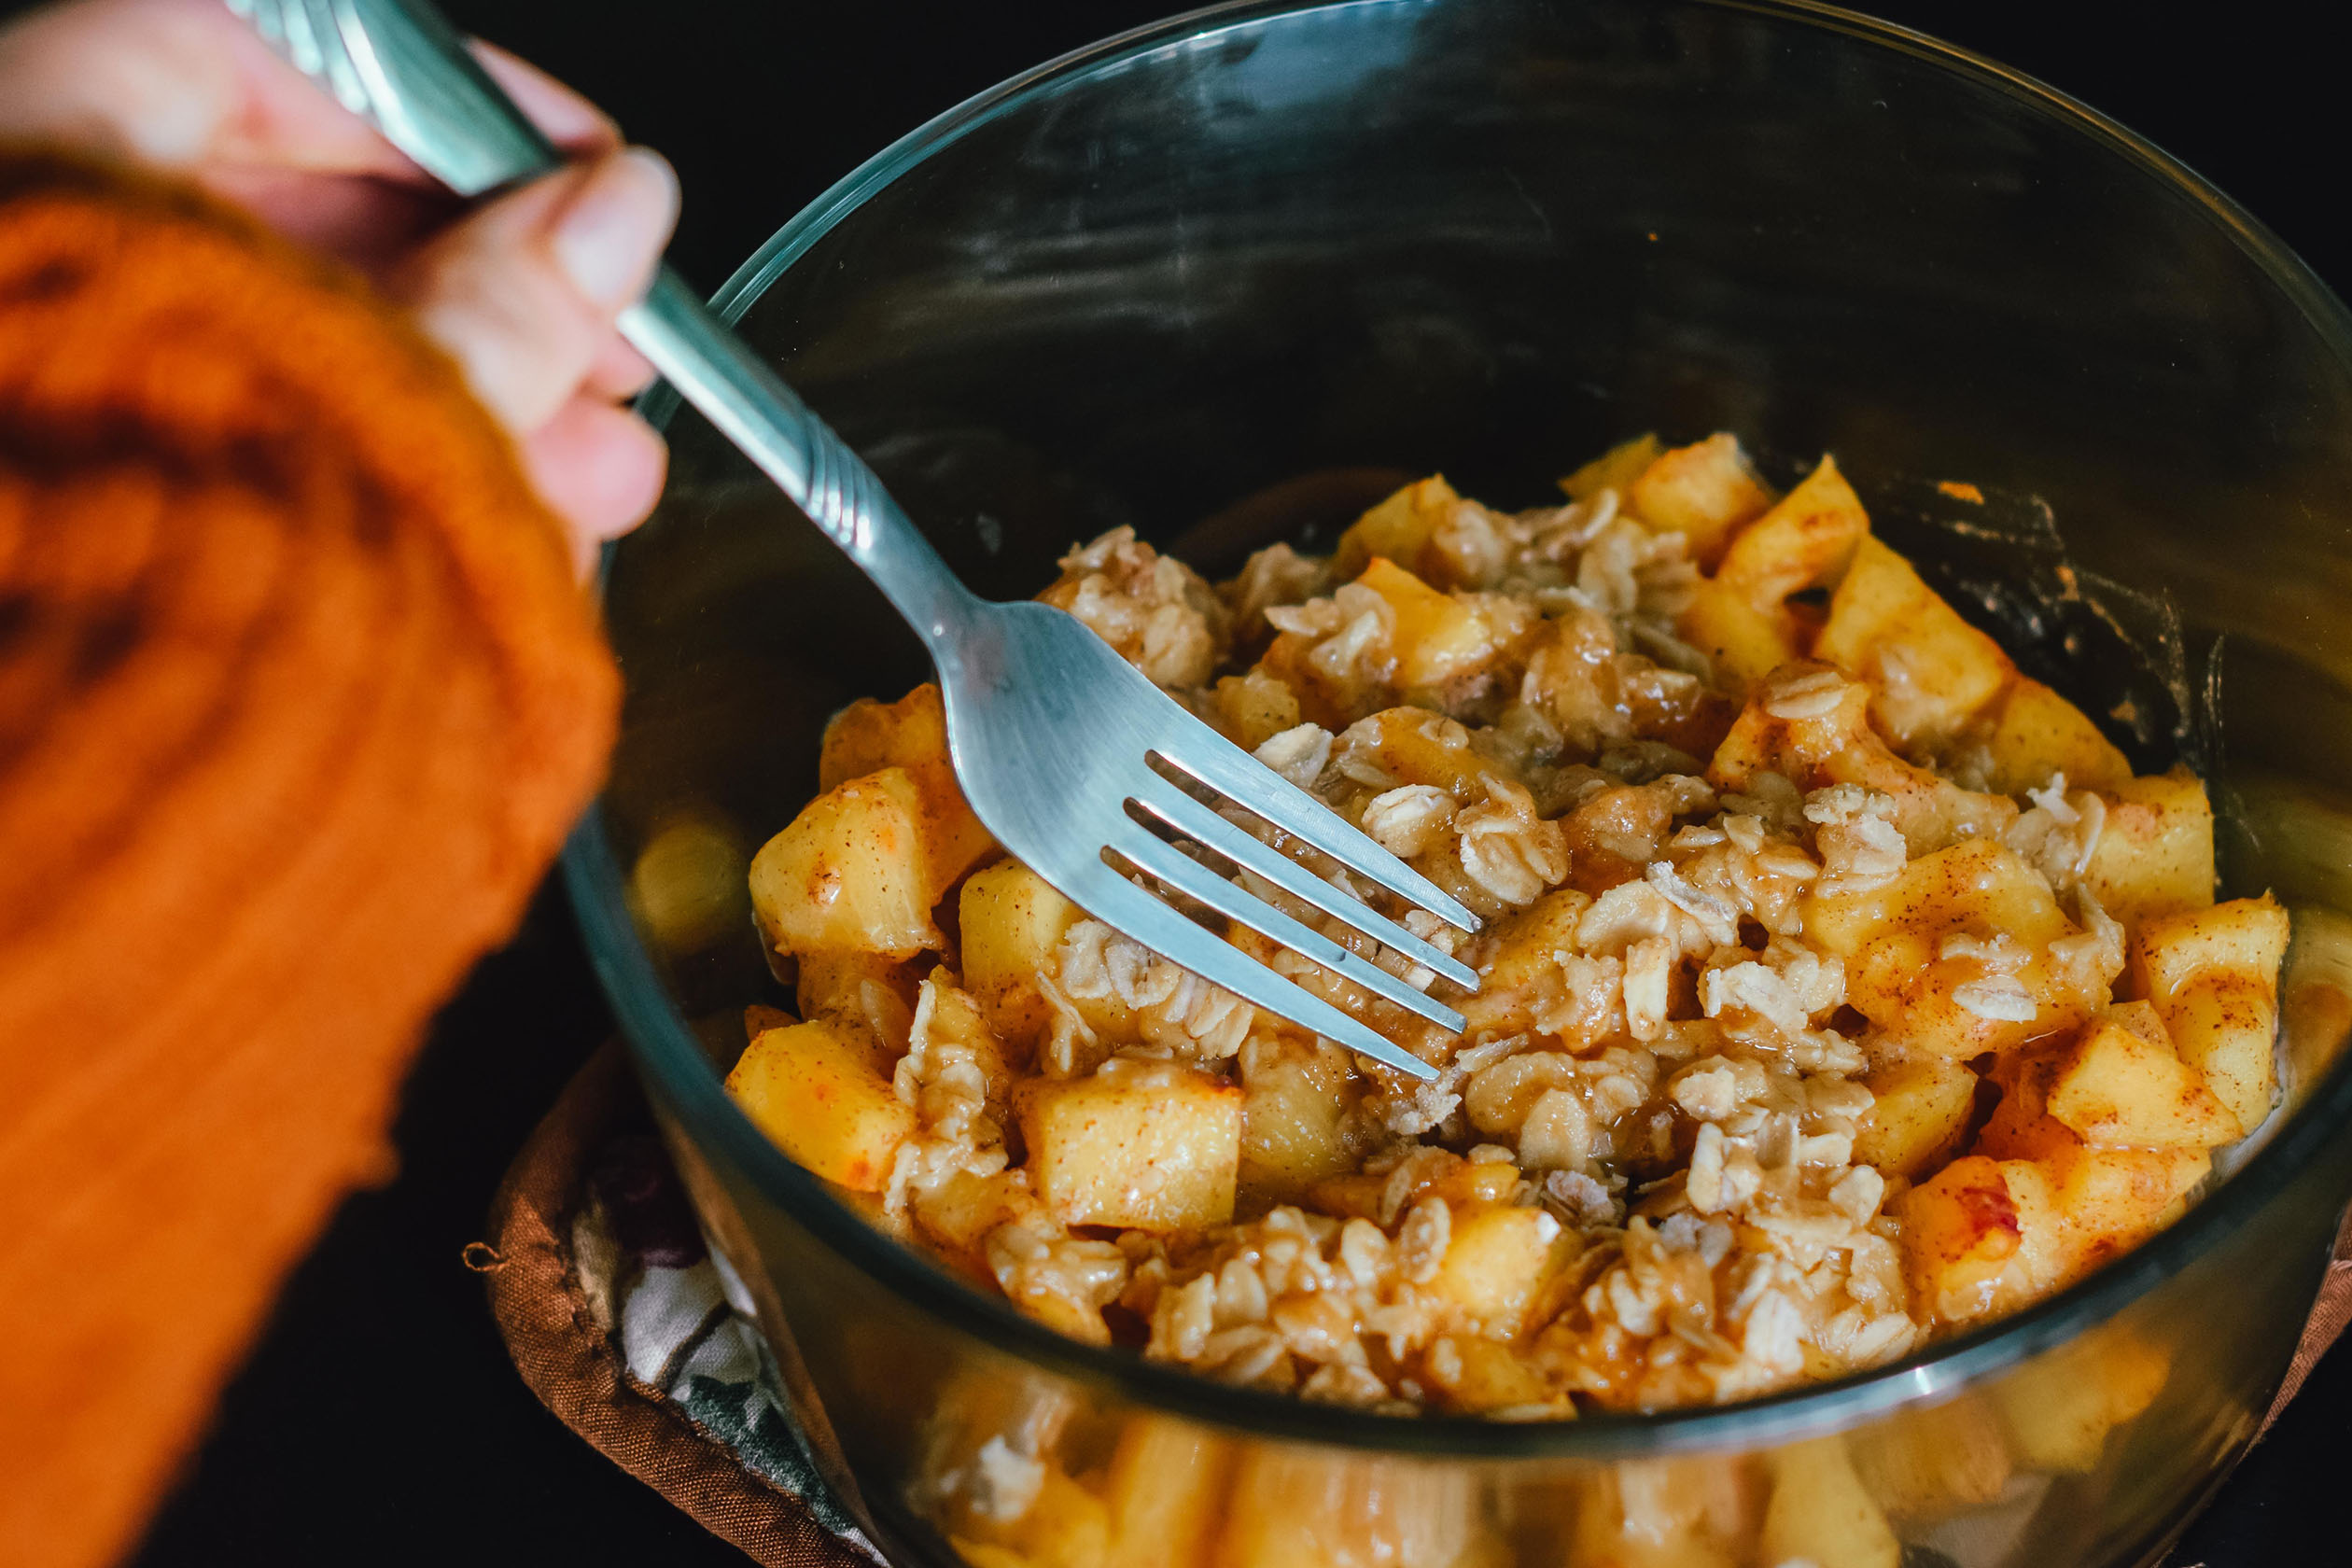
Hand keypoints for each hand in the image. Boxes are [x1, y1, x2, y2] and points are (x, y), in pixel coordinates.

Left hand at [0, 0, 679, 570]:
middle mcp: (19, 294)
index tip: (575, 167)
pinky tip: (498, 551)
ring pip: (269, 372)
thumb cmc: (186, 620)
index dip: (436, 101)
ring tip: (601, 493)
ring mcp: (50, 427)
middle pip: (267, 223)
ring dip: (455, 415)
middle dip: (484, 291)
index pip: (235, 46)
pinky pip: (244, 478)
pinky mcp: (87, 549)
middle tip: (614, 363)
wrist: (84, 858)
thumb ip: (513, 302)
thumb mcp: (392, 420)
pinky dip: (367, 501)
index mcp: (36, 192)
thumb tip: (614, 215)